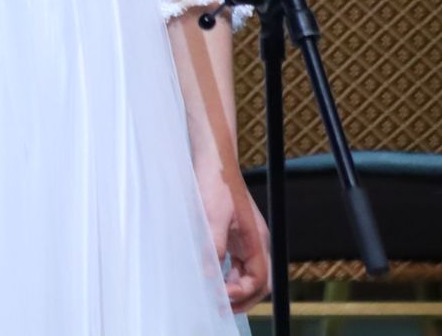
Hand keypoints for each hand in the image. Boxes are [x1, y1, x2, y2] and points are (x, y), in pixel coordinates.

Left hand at [198, 162, 271, 312]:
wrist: (214, 161)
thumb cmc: (217, 184)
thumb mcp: (213, 217)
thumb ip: (213, 246)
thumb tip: (210, 274)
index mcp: (258, 240)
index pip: (260, 278)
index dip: (243, 292)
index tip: (222, 296)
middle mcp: (256, 242)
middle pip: (259, 281)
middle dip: (243, 298)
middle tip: (221, 308)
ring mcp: (247, 240)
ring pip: (248, 274)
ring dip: (235, 289)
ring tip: (216, 299)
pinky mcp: (235, 235)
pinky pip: (238, 263)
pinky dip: (229, 275)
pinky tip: (213, 278)